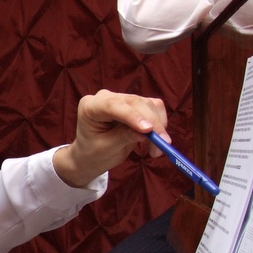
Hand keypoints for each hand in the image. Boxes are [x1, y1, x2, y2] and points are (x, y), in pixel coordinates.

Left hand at [52, 90, 168, 187]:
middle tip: (162, 145)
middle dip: (152, 123)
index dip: (132, 116)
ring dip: (158, 126)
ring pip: (148, 104)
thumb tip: (147, 131)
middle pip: (135, 102)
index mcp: (90, 106)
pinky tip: (156, 141)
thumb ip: (124, 137)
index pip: (112, 105)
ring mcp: (122, 98)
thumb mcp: (106, 148)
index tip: (147, 129)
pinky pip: (154, 107)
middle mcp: (106, 97)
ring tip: (155, 151)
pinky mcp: (136, 104)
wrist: (92, 154)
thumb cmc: (93, 152)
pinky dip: (160, 123)